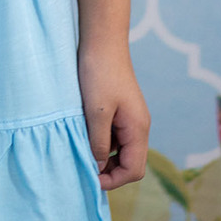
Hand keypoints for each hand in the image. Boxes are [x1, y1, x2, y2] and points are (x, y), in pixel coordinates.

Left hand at [78, 42, 149, 191]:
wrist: (102, 40)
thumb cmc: (100, 73)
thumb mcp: (96, 111)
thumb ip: (99, 143)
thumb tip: (99, 167)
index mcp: (138, 129)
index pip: (134, 170)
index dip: (113, 180)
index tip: (90, 177)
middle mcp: (139, 126)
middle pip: (130, 163)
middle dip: (109, 171)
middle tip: (84, 167)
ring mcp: (130, 118)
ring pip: (121, 150)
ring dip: (103, 155)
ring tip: (81, 149)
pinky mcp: (120, 110)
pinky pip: (114, 135)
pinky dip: (101, 140)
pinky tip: (84, 132)